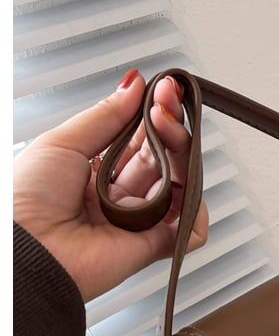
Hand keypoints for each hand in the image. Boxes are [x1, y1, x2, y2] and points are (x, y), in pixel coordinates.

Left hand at [13, 68, 208, 302]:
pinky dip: (197, 211)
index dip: (154, 116)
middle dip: (171, 127)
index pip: (141, 142)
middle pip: (165, 160)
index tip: (162, 92)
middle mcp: (121, 198)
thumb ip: (105, 115)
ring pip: (181, 185)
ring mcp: (140, 222)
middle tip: (166, 106)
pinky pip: (191, 230)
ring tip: (167, 132)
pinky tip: (183, 187)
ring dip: (182, 155)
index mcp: (96, 175)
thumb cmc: (25, 202)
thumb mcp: (62, 143)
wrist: (26, 250)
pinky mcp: (155, 246)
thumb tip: (133, 85)